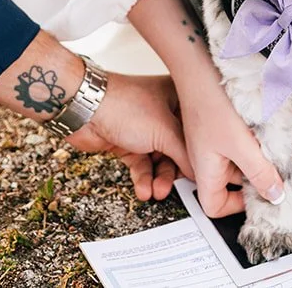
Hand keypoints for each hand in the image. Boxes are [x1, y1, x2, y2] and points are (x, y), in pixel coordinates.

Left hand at [0, 33, 194, 201]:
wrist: (84, 109)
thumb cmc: (125, 106)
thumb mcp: (166, 132)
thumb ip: (187, 155)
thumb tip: (203, 173)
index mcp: (181, 100)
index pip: (200, 133)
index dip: (202, 156)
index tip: (207, 177)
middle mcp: (167, 113)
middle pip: (181, 151)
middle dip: (176, 173)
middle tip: (176, 189)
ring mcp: (147, 129)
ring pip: (161, 161)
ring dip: (159, 179)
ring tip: (157, 192)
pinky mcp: (130, 143)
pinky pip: (143, 166)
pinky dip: (143, 179)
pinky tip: (144, 190)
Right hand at [173, 75, 285, 217]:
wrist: (201, 67)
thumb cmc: (211, 104)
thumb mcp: (242, 146)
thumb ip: (260, 173)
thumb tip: (275, 195)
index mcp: (204, 171)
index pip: (215, 206)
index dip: (237, 207)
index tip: (260, 196)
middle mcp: (206, 159)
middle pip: (235, 182)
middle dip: (263, 177)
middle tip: (285, 169)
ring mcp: (213, 142)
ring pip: (242, 160)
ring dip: (264, 158)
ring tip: (286, 148)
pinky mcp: (221, 127)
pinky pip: (243, 143)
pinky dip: (259, 142)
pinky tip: (273, 133)